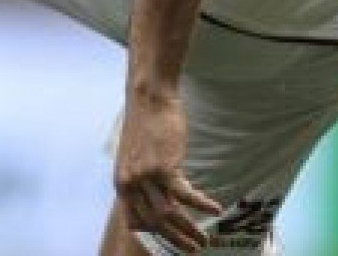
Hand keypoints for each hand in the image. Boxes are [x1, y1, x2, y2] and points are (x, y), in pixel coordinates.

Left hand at [114, 89, 221, 253]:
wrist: (148, 97)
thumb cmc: (146, 124)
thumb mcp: (134, 156)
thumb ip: (140, 177)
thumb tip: (155, 195)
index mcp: (121, 183)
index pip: (134, 222)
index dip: (153, 236)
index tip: (168, 243)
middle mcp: (130, 184)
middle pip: (154, 224)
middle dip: (175, 240)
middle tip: (193, 249)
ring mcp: (146, 176)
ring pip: (170, 215)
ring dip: (189, 230)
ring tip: (204, 239)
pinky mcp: (164, 167)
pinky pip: (186, 195)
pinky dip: (202, 204)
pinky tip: (216, 209)